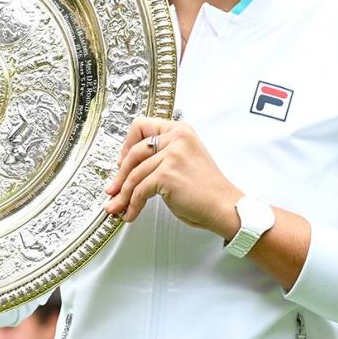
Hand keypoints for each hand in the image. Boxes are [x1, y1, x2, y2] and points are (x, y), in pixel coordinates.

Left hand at [103, 116, 240, 236]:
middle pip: (134, 153)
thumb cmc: (206, 189)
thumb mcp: (185, 159)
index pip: (142, 125)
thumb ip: (162, 155)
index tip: (121, 160)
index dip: (127, 144)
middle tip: (113, 189)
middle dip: (120, 176)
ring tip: (117, 206)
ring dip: (123, 195)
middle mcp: (176, 138)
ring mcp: (172, 155)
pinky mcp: (167, 175)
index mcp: (180, 130)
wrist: (224, 206)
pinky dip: (132, 205)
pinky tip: (131, 213)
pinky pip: (140, 191)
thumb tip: (130, 167)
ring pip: (134, 175)